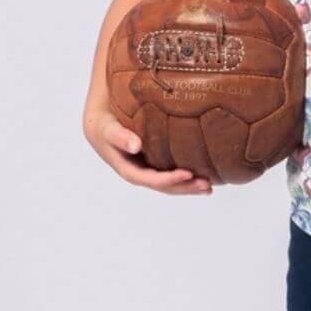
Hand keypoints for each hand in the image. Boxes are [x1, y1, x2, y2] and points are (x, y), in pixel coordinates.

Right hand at [83, 108, 213, 194]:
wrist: (101, 122)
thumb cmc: (104, 123)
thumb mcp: (107, 128)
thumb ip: (119, 136)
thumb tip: (136, 146)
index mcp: (128, 169)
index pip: (150, 179)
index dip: (168, 179)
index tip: (187, 174)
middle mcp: (140, 174)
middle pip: (164, 186)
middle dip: (185, 187)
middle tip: (207, 185)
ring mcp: (148, 170)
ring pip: (170, 183)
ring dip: (190, 187)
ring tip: (209, 187)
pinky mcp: (155, 163)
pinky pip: (172, 172)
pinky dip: (188, 177)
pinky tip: (205, 176)